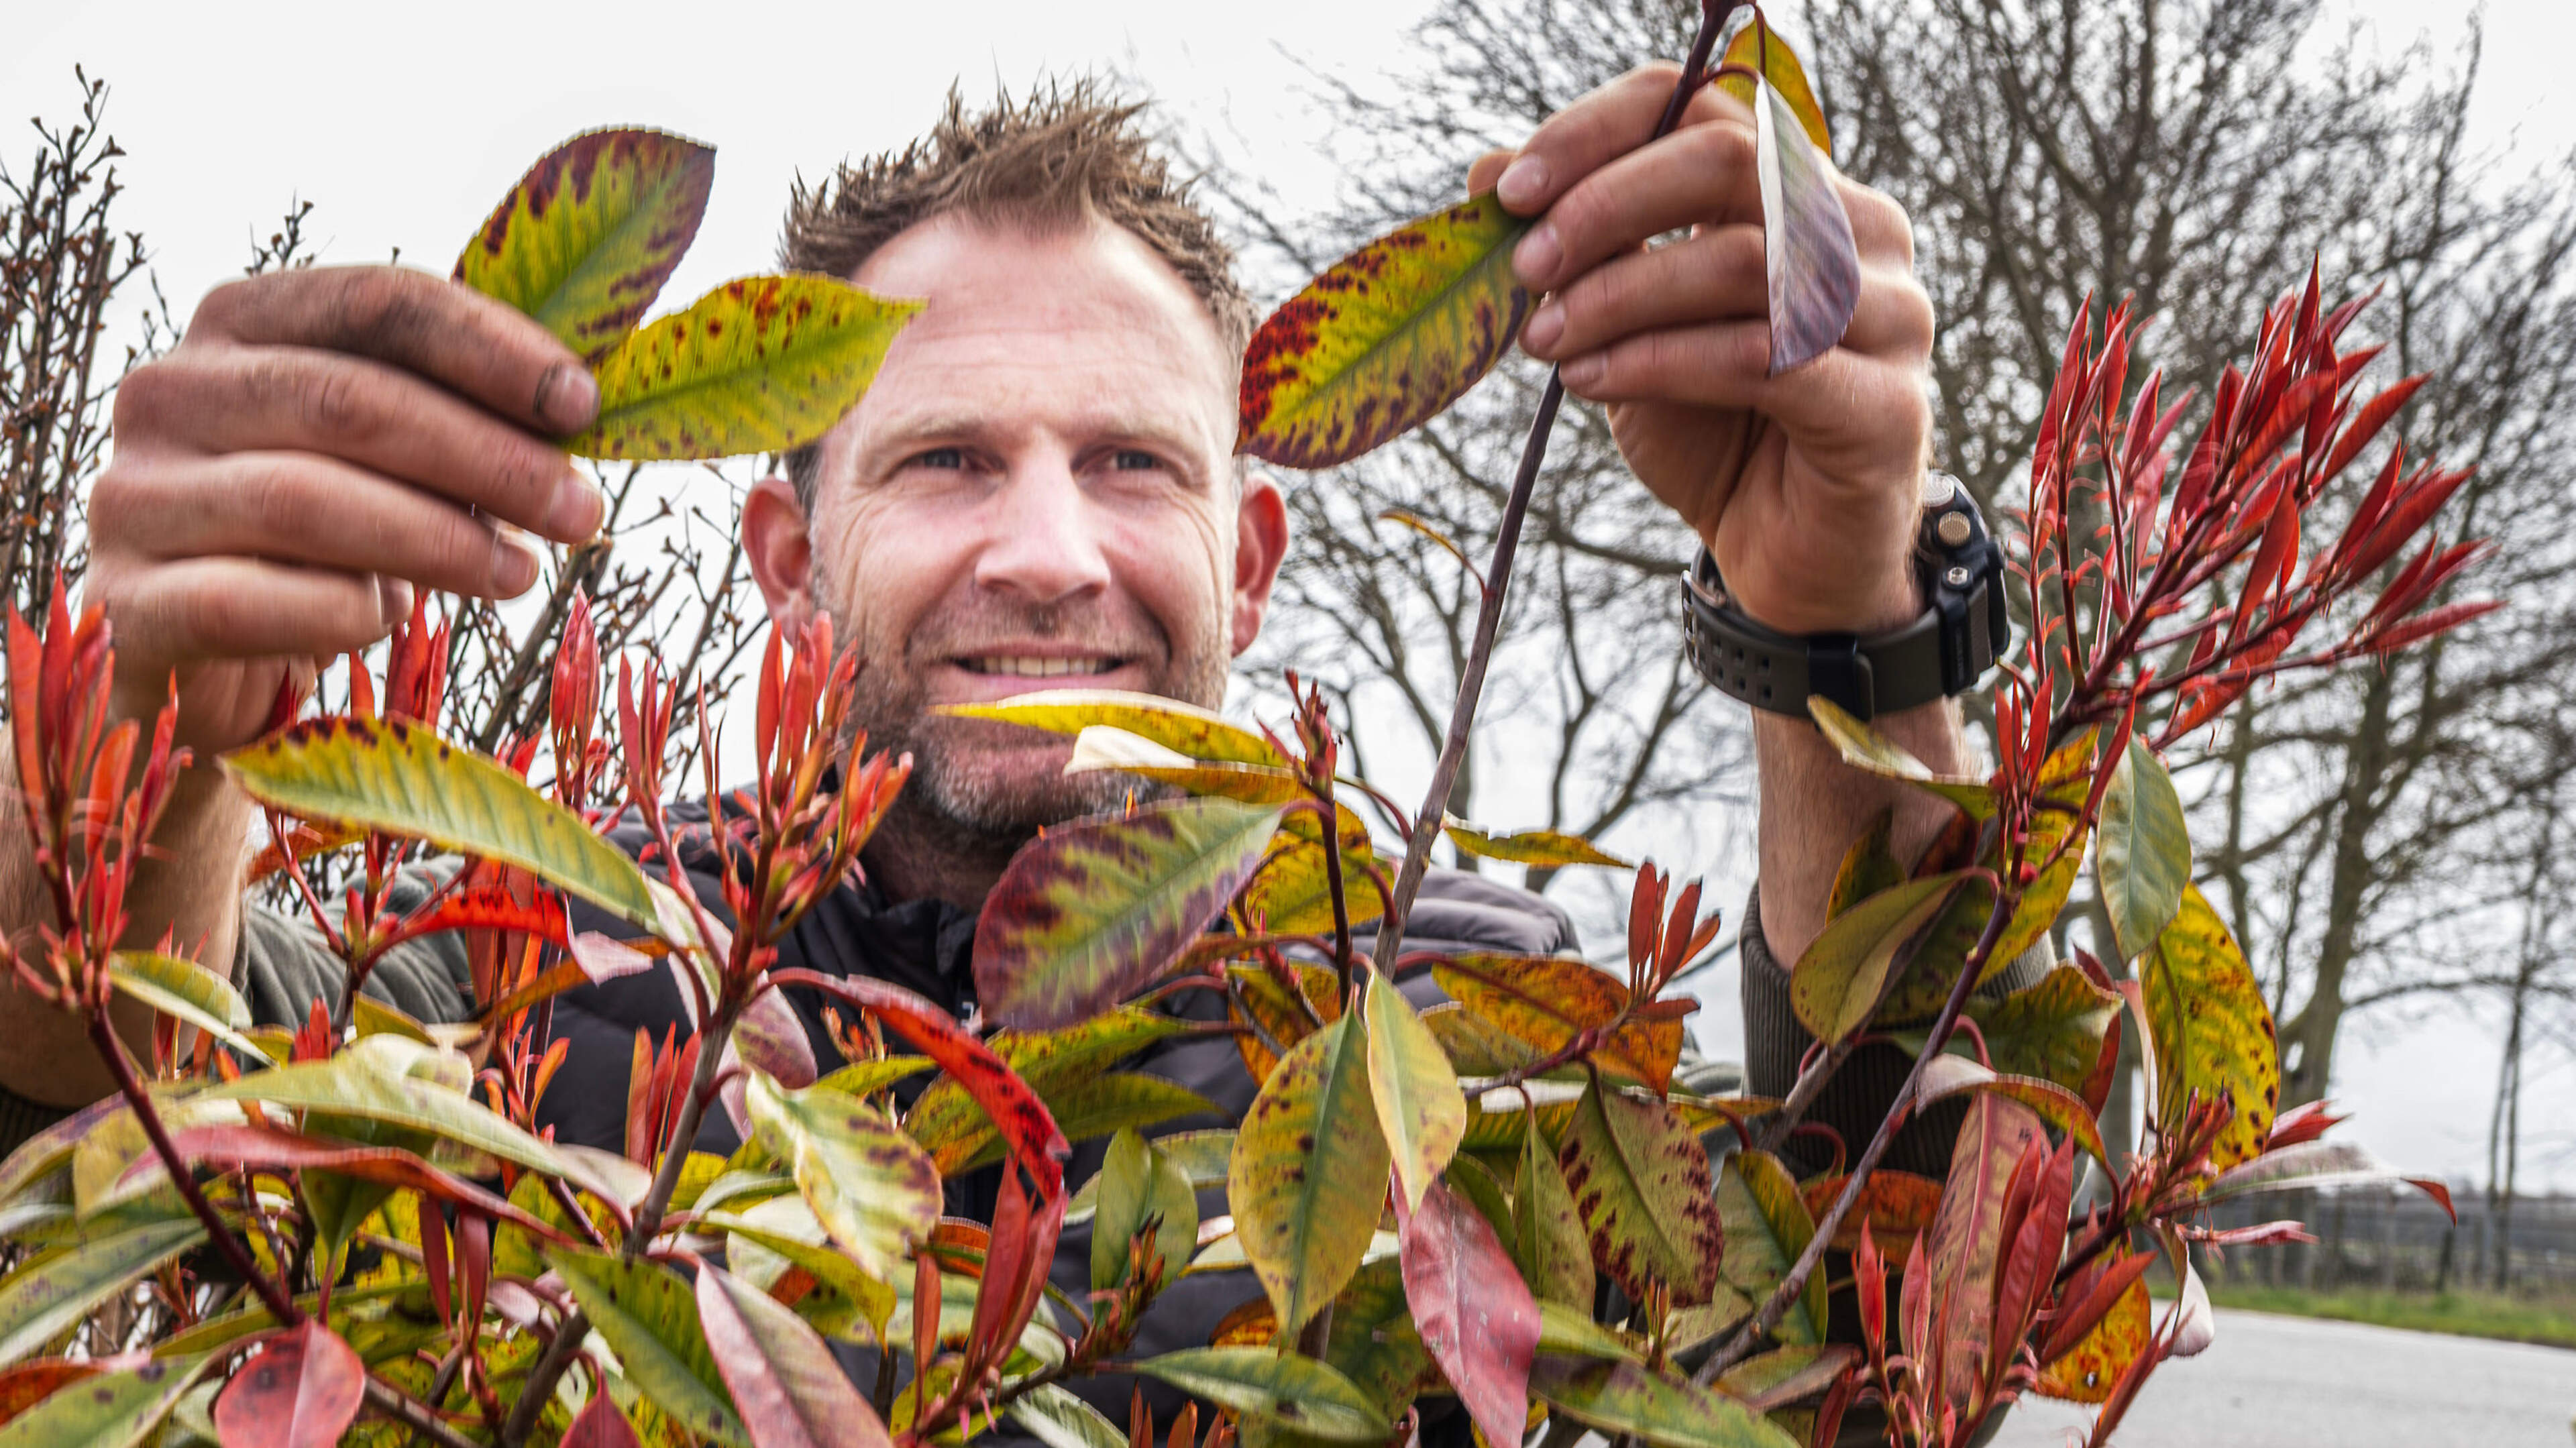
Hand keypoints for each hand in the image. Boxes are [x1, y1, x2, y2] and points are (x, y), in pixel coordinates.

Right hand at [87, 266, 606, 753]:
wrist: (198, 655)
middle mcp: (168, 392)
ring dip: (436, 539)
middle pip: (347, 400)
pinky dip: (338, 611)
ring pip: (303, 499)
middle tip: (578, 510)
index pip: (375, 301)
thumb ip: (457, 418)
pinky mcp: (124, 603)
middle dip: (485, 456)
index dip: (488, 347)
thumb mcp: (388, 461)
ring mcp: (132, 494)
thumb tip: (577, 410)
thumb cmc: (318, 541)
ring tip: (520, 573)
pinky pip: (244, 598)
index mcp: (237, 326)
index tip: (582, 404)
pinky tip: (391, 621)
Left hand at [1470, 63, 1936, 634]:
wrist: (1783, 560)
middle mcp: (1863, 234)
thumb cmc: (1711, 433)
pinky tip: (1589, 380)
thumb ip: (1581, 248)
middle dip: (1605, 209)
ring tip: (1544, 341)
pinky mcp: (1886, 407)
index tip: (1510, 191)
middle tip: (1524, 267)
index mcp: (1805, 190)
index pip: (1706, 107)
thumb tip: (1487, 167)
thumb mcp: (1626, 328)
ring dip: (1620, 297)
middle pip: (1730, 163)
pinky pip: (1763, 361)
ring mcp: (1891, 316)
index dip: (1600, 135)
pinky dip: (1659, 362)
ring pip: (1744, 262)